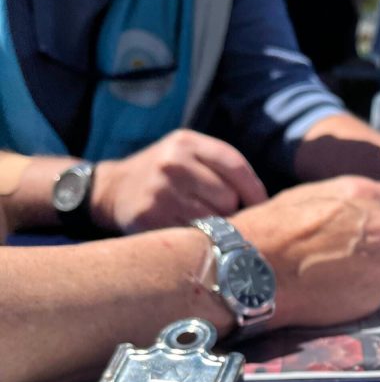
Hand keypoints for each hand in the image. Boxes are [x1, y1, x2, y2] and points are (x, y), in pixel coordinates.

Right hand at [91, 129, 267, 232]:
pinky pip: (191, 235)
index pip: (236, 167)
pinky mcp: (150, 217)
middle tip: (218, 213)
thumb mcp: (187, 153)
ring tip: (204, 224)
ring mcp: (160, 191)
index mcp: (187, 143)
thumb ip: (221, 167)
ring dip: (215, 227)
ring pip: (212, 219)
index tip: (261, 207)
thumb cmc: (164, 174)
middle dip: (230, 209)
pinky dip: (196, 238)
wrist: (113, 188)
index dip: (254, 191)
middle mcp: (173, 164)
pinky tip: (189, 233)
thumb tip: (264, 203)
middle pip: (227, 197)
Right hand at [232, 176, 379, 326]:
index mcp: (365, 195)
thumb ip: (347, 203)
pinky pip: (372, 294)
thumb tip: (360, 213)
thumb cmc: (271, 230)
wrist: (252, 268)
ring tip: (332, 273)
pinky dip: (356, 294)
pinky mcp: (372, 297)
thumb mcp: (312, 196)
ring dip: (368, 270)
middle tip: (354, 255)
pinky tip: (328, 290)